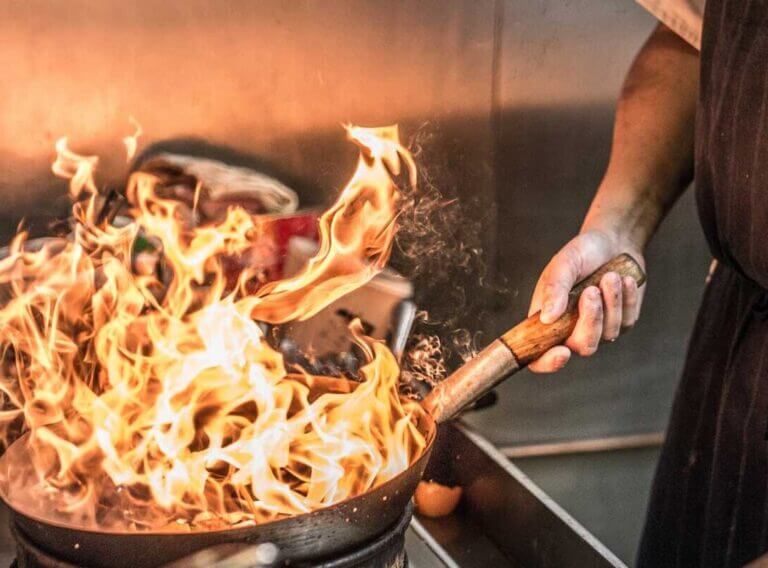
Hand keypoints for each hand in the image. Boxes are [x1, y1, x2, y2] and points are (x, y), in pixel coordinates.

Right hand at [527, 229, 645, 372]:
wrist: (613, 242)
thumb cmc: (582, 253)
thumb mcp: (563, 263)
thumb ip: (554, 289)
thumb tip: (547, 318)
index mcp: (547, 320)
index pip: (540, 357)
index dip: (548, 363)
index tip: (562, 352)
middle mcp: (571, 330)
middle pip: (582, 347)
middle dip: (590, 321)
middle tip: (591, 290)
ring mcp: (599, 329)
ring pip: (608, 334)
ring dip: (610, 303)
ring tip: (609, 276)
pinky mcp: (622, 323)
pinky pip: (626, 321)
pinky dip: (626, 299)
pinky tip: (624, 279)